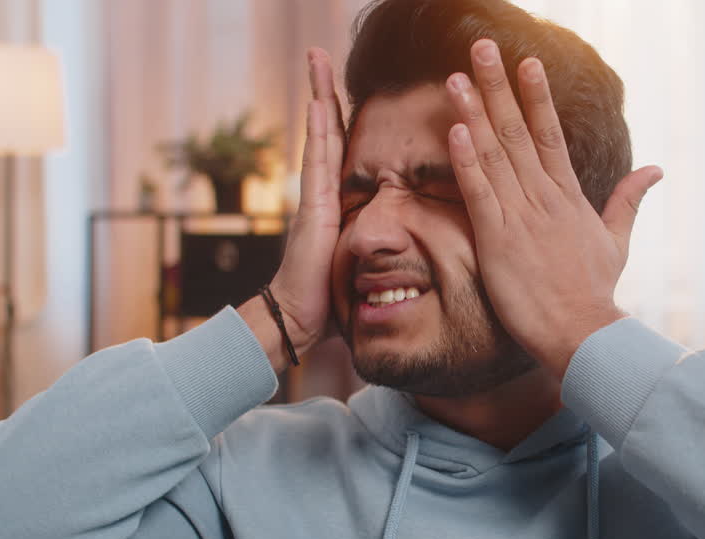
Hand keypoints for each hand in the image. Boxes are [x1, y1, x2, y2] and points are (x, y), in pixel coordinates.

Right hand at [244, 48, 344, 356]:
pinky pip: (319, 160)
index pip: (341, 148)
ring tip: (316, 59)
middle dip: (324, 90)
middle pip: (326, 130)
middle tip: (320, 53)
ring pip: (320, 135)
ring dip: (318, 96)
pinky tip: (320, 103)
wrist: (300, 318)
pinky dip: (319, 130)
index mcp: (337, 201)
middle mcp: (323, 192)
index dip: (341, 116)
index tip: (342, 86)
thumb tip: (404, 247)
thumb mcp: (360, 264)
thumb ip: (374, 247)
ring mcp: (315, 197)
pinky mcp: (314, 207)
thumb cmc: (330, 299)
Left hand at [444, 39, 662, 378]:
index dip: (536, 96)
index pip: (549, 135)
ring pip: (495, 155)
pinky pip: (481, 194)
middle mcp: (544, 198)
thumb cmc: (596, 291)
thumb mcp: (617, 241)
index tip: (525, 61)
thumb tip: (654, 170)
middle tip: (481, 46)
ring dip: (475, 112)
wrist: (583, 331)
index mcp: (568, 196)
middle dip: (498, 86)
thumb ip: (629, 201)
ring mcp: (521, 217)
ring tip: (456, 76)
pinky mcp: (499, 241)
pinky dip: (468, 162)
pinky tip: (456, 131)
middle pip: (518, 131)